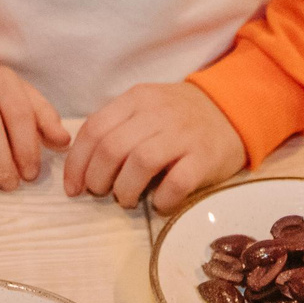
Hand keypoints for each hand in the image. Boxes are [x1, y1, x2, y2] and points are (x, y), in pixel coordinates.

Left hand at [62, 81, 244, 213]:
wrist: (231, 111)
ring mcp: (183, 134)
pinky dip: (161, 198)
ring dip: (125, 189)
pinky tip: (158, 203)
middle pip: (112, 147)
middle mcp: (157, 113)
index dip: (77, 162)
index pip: (94, 128)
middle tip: (100, 193)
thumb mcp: (145, 108)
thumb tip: (83, 165)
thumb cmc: (179, 116)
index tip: (73, 186)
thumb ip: (116, 127)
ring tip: (126, 199)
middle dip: (97, 178)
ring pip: (140, 162)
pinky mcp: (205, 157)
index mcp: (137, 99)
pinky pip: (176, 182)